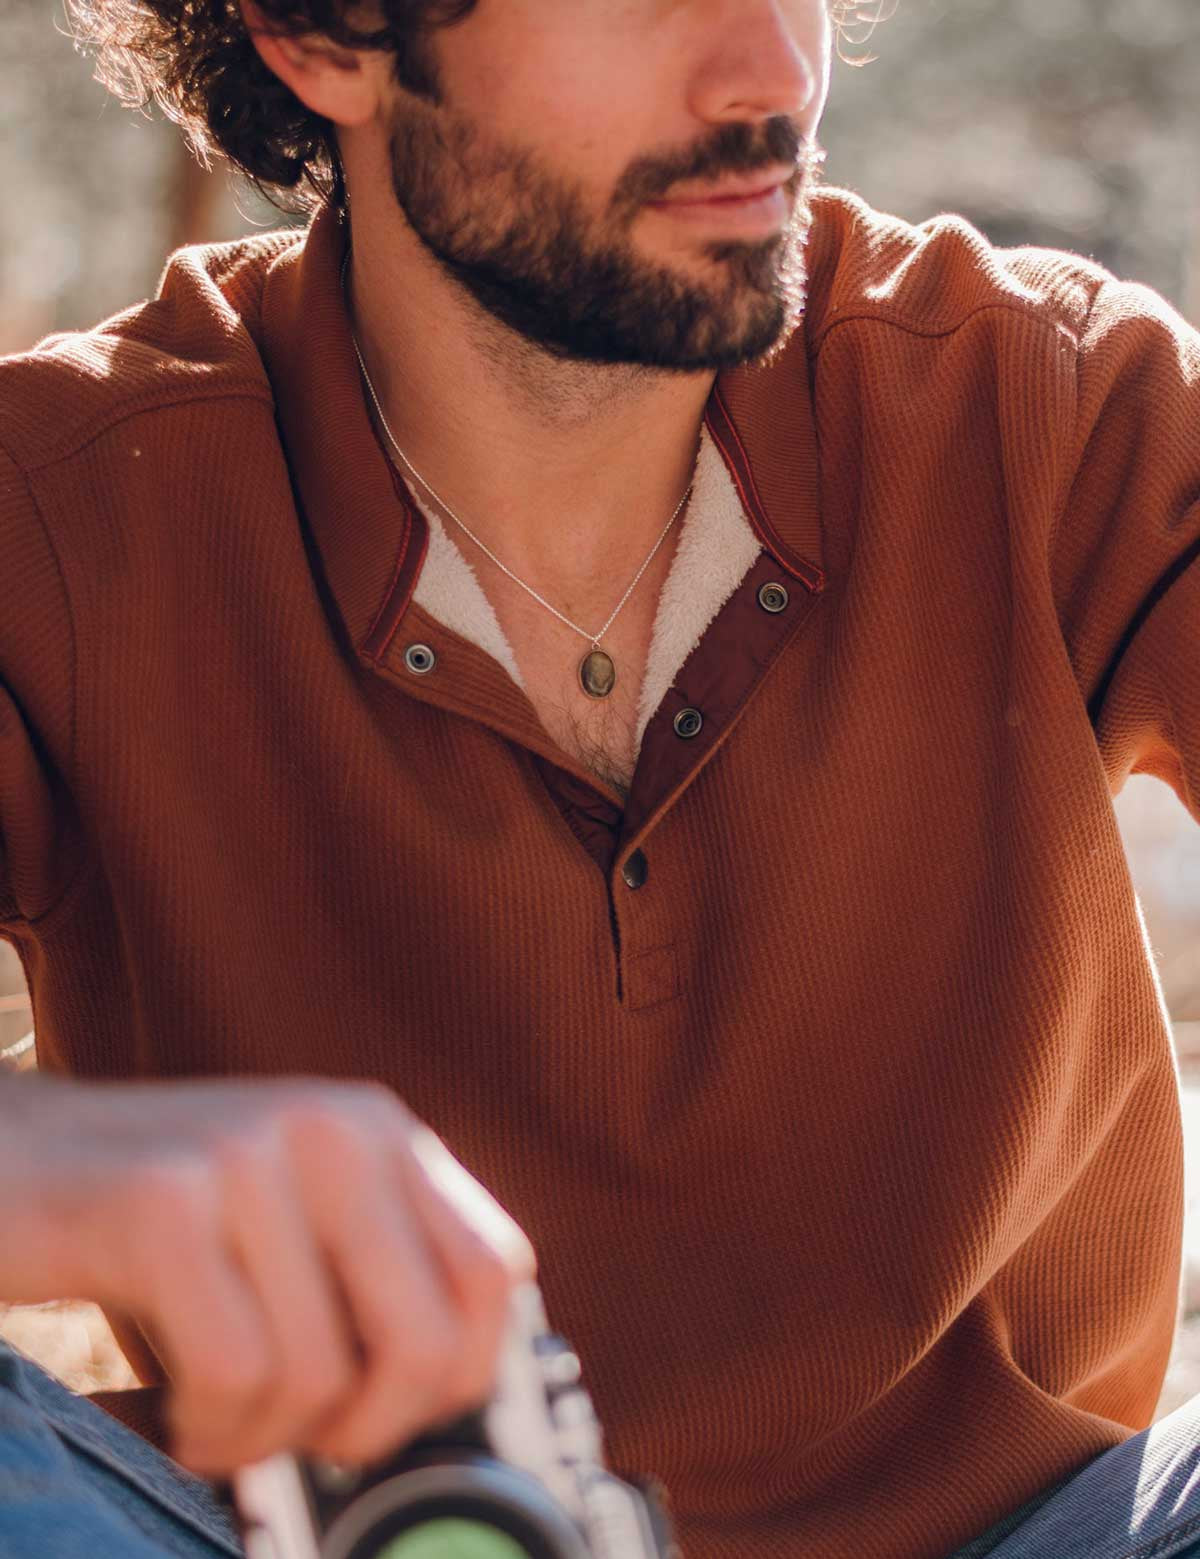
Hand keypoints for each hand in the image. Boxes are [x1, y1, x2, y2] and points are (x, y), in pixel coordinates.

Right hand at [0, 1074, 535, 1476]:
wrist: (10, 1159)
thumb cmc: (153, 1220)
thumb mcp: (287, 1223)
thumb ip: (369, 1279)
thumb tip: (453, 1404)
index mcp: (377, 1130)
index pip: (495, 1271)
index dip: (462, 1374)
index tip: (393, 1417)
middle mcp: (332, 1127)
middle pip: (425, 1338)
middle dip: (365, 1431)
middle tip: (299, 1440)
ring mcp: (249, 1155)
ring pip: (317, 1376)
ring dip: (258, 1439)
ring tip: (210, 1417)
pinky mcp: (162, 1200)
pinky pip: (233, 1374)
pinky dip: (202, 1427)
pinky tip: (167, 1408)